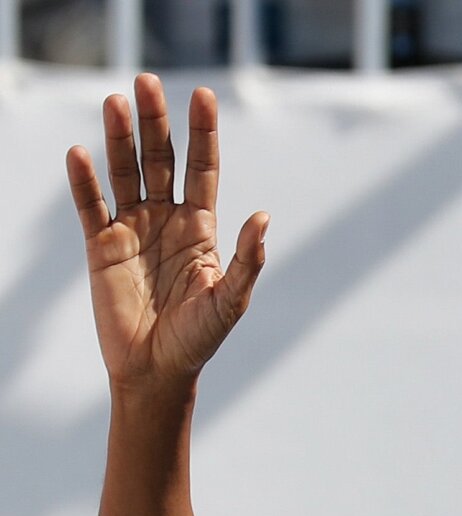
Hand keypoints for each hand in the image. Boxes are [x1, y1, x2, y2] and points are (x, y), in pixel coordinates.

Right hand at [66, 74, 267, 390]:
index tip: (204, 95)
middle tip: (147, 82)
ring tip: (114, 102)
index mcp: (202, 227)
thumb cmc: (200, 338)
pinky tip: (79, 152)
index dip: (202, 133)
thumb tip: (263, 220)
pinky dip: (84, 181)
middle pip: (161, 159)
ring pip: (125, 173)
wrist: (157, 370)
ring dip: (119, 138)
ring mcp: (132, 229)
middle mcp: (167, 220)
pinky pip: (90, 206)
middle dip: (156, 121)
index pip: (202, 168)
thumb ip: (247, 261)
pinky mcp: (100, 246)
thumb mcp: (230, 300)